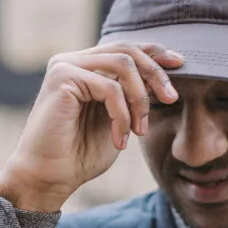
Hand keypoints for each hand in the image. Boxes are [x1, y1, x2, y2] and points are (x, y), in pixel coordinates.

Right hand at [0, 42, 181, 211]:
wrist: (48, 178)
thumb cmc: (79, 155)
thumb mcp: (117, 121)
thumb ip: (131, 97)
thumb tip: (162, 79)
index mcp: (84, 68)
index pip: (124, 49)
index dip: (154, 52)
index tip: (179, 63)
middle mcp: (72, 61)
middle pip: (127, 50)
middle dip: (155, 74)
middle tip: (171, 99)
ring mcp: (65, 66)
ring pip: (122, 65)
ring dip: (139, 99)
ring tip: (140, 130)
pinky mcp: (62, 77)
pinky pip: (109, 88)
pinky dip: (121, 115)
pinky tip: (120, 140)